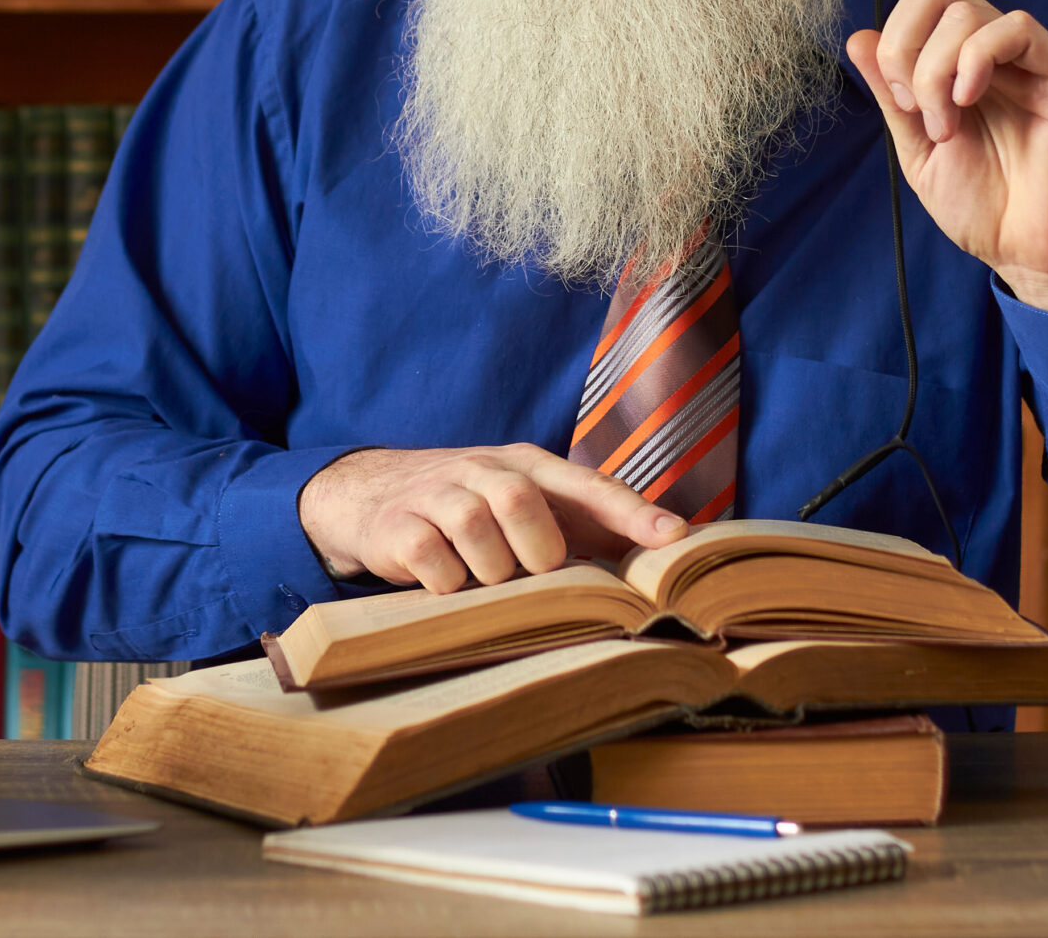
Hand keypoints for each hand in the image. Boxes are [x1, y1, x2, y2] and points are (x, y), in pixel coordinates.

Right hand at [297, 443, 685, 591]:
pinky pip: (434, 561)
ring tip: (484, 578)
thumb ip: (585, 526)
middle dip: (535, 550)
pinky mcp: (398, 526)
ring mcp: (436, 494)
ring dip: (489, 572)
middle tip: (529, 571)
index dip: (631, 512)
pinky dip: (448, 584)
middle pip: (522, 500)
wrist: (374, 495)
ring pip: (476, 532)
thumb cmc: (472, 508)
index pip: (587, 484)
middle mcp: (481, 469)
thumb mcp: (526, 505)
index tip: (673, 537)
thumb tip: (659, 555)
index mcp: (526, 464)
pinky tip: (446, 582)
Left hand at [846, 0, 1047, 316]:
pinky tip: (968, 104)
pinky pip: (1005, 29)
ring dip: (931, 70)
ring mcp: (1025, 53)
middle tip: (914, 106)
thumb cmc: (985, 203)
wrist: (1035, 251)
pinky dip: (971, 64)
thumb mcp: (915, 149)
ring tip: (946, 122)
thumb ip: (891, 93)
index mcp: (956, 53)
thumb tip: (860, 36)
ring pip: (959, 8)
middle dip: (902, 45)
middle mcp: (991, 41)